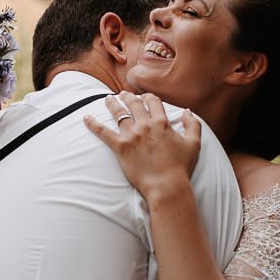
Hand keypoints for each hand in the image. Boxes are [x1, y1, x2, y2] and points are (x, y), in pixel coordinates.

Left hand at [84, 92, 200, 201]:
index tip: (143, 97)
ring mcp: (131, 135)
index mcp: (162, 122)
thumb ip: (192, 125)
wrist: (166, 185)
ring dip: (112, 104)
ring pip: (118, 113)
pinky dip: (93, 124)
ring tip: (107, 99)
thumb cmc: (181, 167)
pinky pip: (103, 132)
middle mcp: (145, 125)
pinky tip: (85, 118)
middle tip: (122, 95)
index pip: (152, 101)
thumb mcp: (193, 144)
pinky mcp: (120, 147)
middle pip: (134, 104)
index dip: (147, 97)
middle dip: (128, 97)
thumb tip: (187, 111)